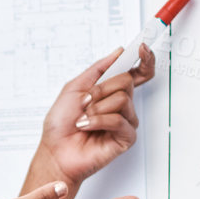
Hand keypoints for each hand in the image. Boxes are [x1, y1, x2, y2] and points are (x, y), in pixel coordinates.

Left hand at [39, 43, 156, 184]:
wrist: (55, 150)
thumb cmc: (61, 124)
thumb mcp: (74, 87)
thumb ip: (98, 68)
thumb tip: (118, 53)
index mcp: (110, 92)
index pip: (136, 74)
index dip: (144, 60)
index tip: (141, 48)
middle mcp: (121, 105)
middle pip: (126, 81)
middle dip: (101, 89)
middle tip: (85, 102)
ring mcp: (125, 121)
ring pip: (122, 99)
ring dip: (97, 107)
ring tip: (84, 118)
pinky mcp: (126, 137)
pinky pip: (118, 119)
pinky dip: (98, 121)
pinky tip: (87, 126)